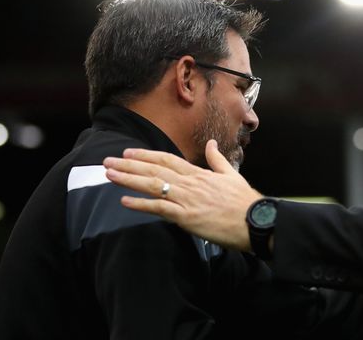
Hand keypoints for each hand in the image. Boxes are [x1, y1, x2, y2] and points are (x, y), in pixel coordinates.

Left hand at [103, 139, 260, 250]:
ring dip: (128, 179)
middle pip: (155, 169)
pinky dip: (140, 204)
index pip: (167, 160)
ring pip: (152, 185)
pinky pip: (158, 208)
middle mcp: (190, 183)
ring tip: (109, 175)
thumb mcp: (231, 175)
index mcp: (199, 174)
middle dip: (129, 164)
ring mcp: (187, 199)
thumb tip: (211, 144)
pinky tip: (124, 201)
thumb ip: (217, 159)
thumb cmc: (244, 201)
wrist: (254, 220)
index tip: (128, 152)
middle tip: (108, 160)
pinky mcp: (186, 217)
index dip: (146, 155)